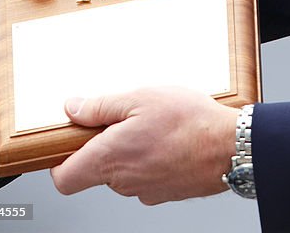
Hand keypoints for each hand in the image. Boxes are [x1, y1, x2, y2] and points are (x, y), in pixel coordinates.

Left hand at [50, 87, 239, 203]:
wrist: (229, 146)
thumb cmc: (188, 121)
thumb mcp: (141, 97)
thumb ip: (102, 106)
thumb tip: (73, 108)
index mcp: (108, 158)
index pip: (63, 178)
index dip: (60, 161)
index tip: (71, 140)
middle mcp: (122, 182)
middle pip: (96, 170)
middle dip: (106, 145)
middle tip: (127, 117)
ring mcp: (144, 191)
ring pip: (124, 172)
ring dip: (132, 150)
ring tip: (157, 124)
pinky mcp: (165, 193)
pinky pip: (147, 176)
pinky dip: (153, 159)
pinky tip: (171, 138)